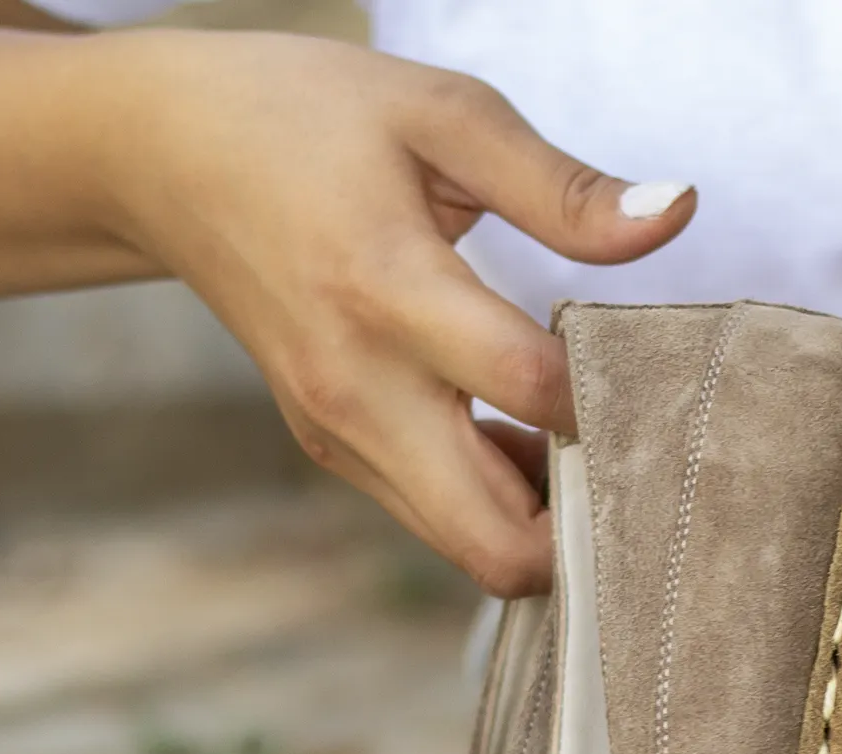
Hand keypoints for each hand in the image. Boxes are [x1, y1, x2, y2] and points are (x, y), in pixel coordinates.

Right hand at [98, 33, 693, 594]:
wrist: (166, 154)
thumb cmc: (308, 118)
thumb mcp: (441, 115)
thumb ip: (562, 186)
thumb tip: (674, 213)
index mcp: (387, 289)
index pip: (532, 392)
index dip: (614, 401)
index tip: (659, 375)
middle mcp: (358, 389)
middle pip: (499, 542)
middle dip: (586, 526)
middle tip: (635, 460)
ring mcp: (341, 435)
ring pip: (472, 550)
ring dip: (542, 520)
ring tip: (579, 436)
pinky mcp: (334, 451)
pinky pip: (439, 520)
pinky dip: (496, 502)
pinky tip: (521, 431)